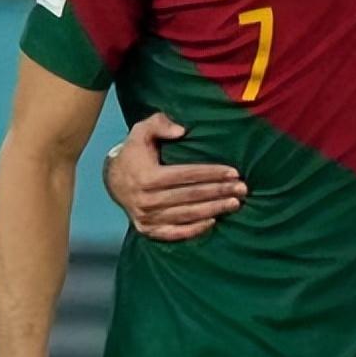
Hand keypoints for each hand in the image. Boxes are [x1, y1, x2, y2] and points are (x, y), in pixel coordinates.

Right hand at [105, 112, 246, 240]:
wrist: (112, 180)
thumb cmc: (134, 152)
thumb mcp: (141, 130)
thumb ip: (160, 124)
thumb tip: (182, 130)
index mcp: (148, 176)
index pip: (187, 175)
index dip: (212, 173)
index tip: (234, 172)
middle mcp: (147, 199)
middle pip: (191, 196)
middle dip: (219, 192)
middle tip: (242, 189)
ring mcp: (147, 217)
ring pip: (187, 214)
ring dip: (213, 210)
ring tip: (234, 204)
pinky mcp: (147, 229)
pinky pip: (174, 232)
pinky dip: (194, 229)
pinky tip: (213, 222)